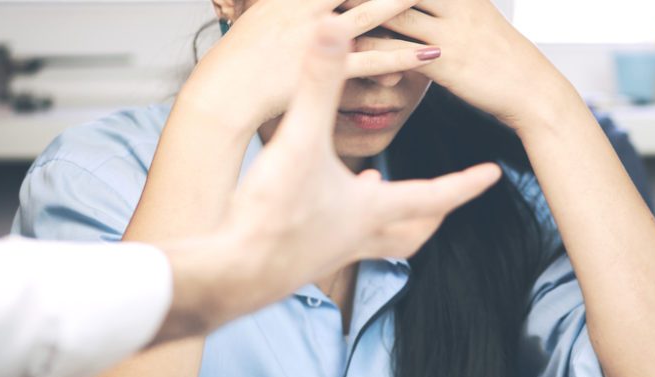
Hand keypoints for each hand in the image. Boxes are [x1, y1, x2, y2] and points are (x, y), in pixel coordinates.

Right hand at [182, 0, 440, 132]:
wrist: (224, 91)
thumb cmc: (242, 58)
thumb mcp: (262, 13)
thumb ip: (291, 4)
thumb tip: (317, 9)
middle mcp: (307, 8)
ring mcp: (318, 38)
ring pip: (371, 15)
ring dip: (403, 5)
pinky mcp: (327, 71)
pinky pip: (373, 61)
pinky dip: (403, 57)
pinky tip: (430, 53)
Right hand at [224, 16, 500, 289]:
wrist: (233, 273)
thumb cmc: (272, 216)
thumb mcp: (299, 140)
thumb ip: (318, 85)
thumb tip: (334, 31)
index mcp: (372, 209)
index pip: (434, 195)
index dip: (466, 182)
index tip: (492, 175)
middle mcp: (360, 235)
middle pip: (414, 230)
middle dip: (435, 212)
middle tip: (449, 198)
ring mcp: (333, 252)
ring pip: (380, 241)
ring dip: (391, 220)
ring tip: (384, 195)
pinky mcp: (304, 258)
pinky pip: (341, 242)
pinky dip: (345, 223)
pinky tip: (324, 205)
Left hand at [345, 0, 572, 130]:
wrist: (533, 91)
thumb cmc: (499, 58)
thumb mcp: (475, 18)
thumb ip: (444, 7)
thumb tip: (408, 8)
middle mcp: (455, 1)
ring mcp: (450, 30)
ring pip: (391, 11)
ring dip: (356, 12)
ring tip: (320, 18)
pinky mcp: (446, 62)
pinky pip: (398, 51)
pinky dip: (370, 51)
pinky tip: (345, 55)